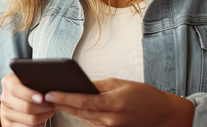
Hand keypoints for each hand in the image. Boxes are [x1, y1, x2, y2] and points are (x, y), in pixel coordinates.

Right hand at [0, 72, 57, 126]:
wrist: (17, 98)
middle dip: (44, 107)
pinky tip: (43, 118)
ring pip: (30, 119)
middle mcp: (5, 97)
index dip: (29, 94)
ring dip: (44, 116)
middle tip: (53, 105)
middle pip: (26, 107)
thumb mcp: (29, 79)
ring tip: (51, 110)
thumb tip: (50, 84)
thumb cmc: (28, 86)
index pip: (16, 89)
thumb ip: (35, 79)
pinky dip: (39, 124)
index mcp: (8, 82)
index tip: (42, 97)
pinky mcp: (9, 124)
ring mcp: (5, 112)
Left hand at [45, 78, 194, 126]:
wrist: (163, 115)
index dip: (64, 98)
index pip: (82, 101)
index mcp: (113, 104)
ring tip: (53, 98)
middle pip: (79, 111)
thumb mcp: (121, 84)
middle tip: (43, 95)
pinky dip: (81, 114)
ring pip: (83, 118)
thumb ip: (99, 86)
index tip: (49, 93)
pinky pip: (91, 122)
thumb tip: (80, 85)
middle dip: (61, 103)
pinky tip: (72, 107)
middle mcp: (110, 119)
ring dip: (69, 109)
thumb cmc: (145, 96)